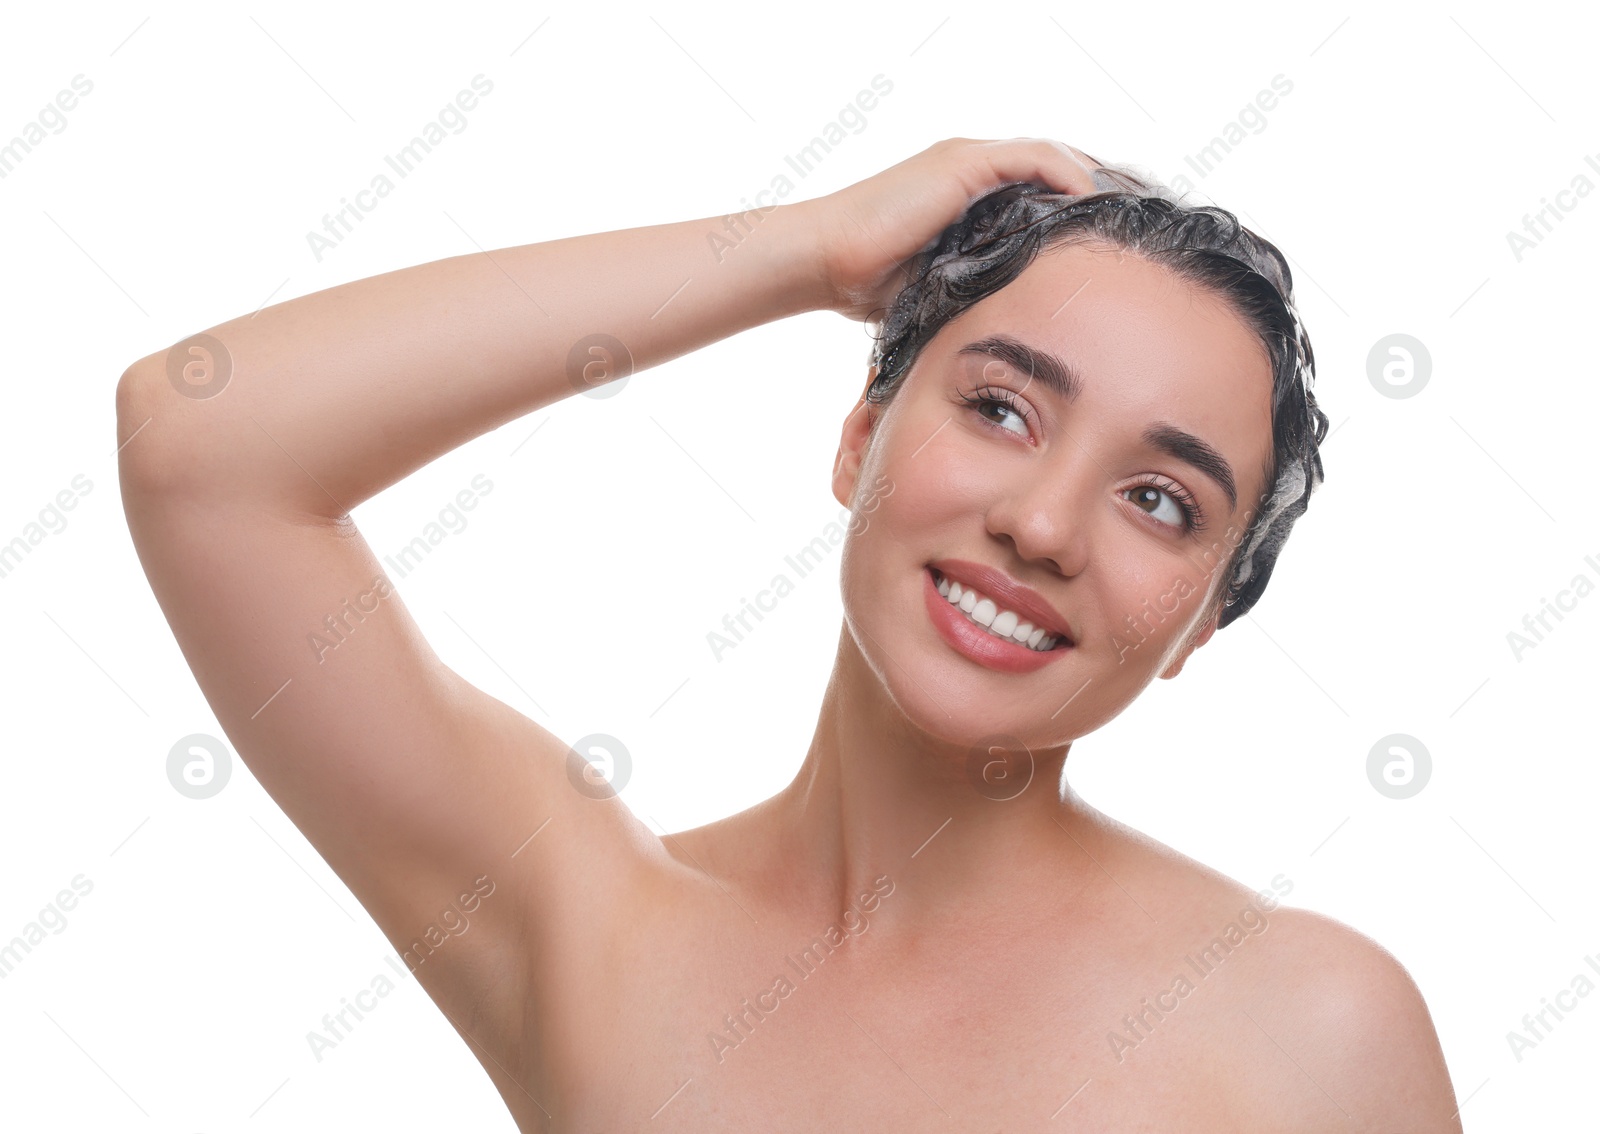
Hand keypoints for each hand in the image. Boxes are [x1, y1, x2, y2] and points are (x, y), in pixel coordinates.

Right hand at [799, 137, 1102, 321]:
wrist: (827, 262)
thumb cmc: (869, 284)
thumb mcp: (937, 287)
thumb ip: (973, 289)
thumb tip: (1010, 329)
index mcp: (963, 193)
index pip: (1034, 189)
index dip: (1070, 211)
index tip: (1101, 244)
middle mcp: (969, 168)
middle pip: (1050, 169)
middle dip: (1088, 197)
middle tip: (1125, 231)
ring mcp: (967, 160)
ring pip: (1049, 157)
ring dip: (1088, 183)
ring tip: (1119, 219)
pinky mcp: (963, 164)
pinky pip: (1035, 159)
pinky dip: (1069, 176)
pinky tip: (1091, 206)